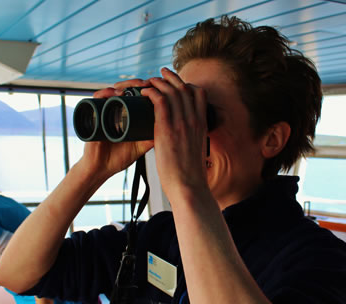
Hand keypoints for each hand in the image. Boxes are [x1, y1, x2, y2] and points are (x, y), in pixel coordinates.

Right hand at [78, 79, 153, 178]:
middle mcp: (112, 110)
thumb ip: (152, 138)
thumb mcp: (140, 147)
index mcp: (123, 114)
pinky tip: (116, 93)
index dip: (145, 89)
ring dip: (123, 85)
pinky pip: (96, 99)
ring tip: (135, 87)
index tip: (156, 88)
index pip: (134, 95)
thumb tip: (171, 128)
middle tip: (147, 84)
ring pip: (111, 90)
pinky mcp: (91, 115)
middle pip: (124, 89)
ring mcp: (102, 111)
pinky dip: (105, 93)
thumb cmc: (118, 159)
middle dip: (136, 84)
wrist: (100, 169)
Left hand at [142, 68, 209, 198]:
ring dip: (159, 82)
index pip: (199, 94)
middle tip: (161, 73)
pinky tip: (143, 91)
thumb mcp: (195, 153)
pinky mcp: (167, 128)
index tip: (177, 82)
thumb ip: (190, 142)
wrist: (188, 187)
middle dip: (172, 77)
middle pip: (184, 88)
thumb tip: (183, 142)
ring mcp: (182, 123)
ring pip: (171, 91)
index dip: (187, 84)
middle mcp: (194, 120)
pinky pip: (160, 100)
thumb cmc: (190, 176)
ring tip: (148, 80)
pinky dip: (152, 92)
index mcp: (202, 125)